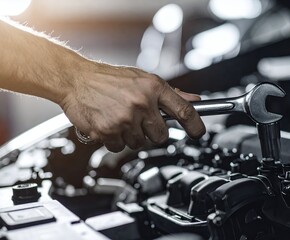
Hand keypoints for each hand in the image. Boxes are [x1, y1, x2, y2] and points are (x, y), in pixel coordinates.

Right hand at [59, 63, 204, 151]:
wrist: (76, 80)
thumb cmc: (110, 79)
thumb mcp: (143, 79)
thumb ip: (170, 93)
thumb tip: (194, 100)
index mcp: (153, 87)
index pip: (184, 110)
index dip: (195, 125)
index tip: (198, 133)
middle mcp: (141, 103)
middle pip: (161, 136)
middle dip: (153, 132)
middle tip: (140, 120)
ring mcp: (124, 119)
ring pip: (139, 143)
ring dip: (131, 136)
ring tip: (120, 118)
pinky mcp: (108, 132)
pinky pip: (119, 147)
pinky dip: (115, 140)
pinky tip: (109, 124)